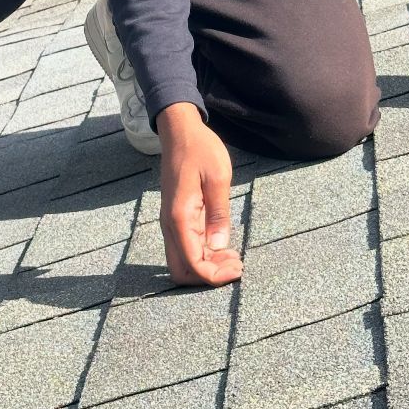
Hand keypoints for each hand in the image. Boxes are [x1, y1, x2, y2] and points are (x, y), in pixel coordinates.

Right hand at [156, 103, 242, 286]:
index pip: (192, 264)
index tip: (238, 268)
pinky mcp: (176, 218)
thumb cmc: (201, 150)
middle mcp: (170, 224)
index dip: (214, 276)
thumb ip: (219, 214)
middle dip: (208, 276)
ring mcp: (171, 222)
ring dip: (206, 266)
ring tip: (233, 256)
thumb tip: (219, 247)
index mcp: (180, 217)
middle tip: (235, 264)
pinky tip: (222, 245)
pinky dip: (202, 255)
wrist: (180, 132)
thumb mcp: (218, 178)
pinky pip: (185, 247)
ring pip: (182, 261)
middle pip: (181, 271)